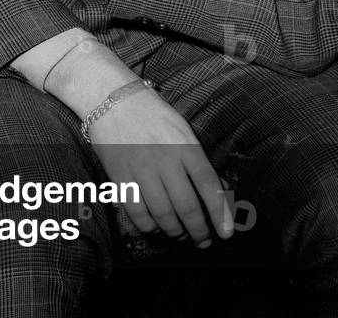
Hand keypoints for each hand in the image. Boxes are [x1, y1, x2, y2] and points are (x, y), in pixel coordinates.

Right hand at [88, 87, 233, 248]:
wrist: (111, 96)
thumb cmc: (152, 113)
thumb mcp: (181, 129)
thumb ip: (197, 160)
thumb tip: (218, 193)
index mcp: (184, 144)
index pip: (209, 185)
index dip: (220, 213)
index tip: (226, 233)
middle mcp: (164, 158)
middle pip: (187, 206)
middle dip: (199, 231)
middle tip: (203, 241)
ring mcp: (140, 168)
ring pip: (163, 214)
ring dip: (175, 232)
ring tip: (180, 235)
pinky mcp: (119, 175)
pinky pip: (137, 212)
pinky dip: (149, 227)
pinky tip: (155, 227)